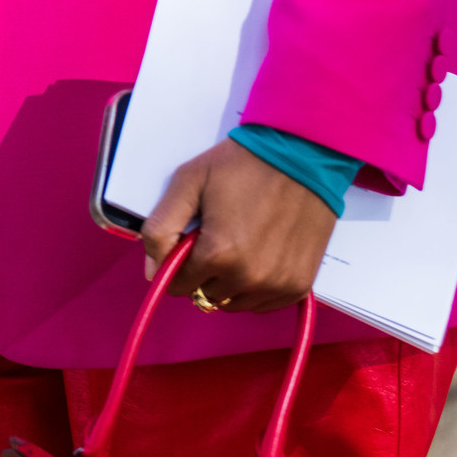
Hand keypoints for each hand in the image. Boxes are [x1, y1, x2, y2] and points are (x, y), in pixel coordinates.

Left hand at [143, 140, 336, 312]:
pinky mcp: (299, 285)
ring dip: (230, 282)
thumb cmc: (243, 163)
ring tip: (242, 244)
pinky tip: (262, 255)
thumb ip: (161, 227)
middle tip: (220, 235)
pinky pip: (263, 303)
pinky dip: (257, 287)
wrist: (303, 153)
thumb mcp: (189, 181)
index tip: (194, 239)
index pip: (179, 285)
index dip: (180, 262)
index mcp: (218, 254)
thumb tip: (153, 271)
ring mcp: (277, 284)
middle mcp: (249, 277)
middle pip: (206, 294)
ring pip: (235, 302)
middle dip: (204, 272)